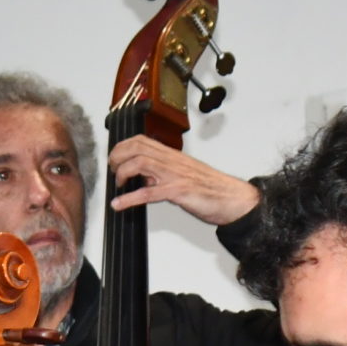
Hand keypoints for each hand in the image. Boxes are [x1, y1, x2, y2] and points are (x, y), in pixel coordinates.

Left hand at [107, 136, 260, 225]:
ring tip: (118, 184)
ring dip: (122, 173)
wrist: (234, 198)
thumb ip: (162, 173)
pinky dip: (129, 199)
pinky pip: (148, 193)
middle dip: (117, 156)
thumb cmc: (211, 188)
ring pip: (139, 163)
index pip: (141, 140)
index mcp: (172, 156)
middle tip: (113, 170)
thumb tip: (143, 178)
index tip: (115, 158)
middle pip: (136, 147)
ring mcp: (174, 175)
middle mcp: (172, 161)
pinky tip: (119, 205)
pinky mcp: (178, 191)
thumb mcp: (183, 175)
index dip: (122, 146)